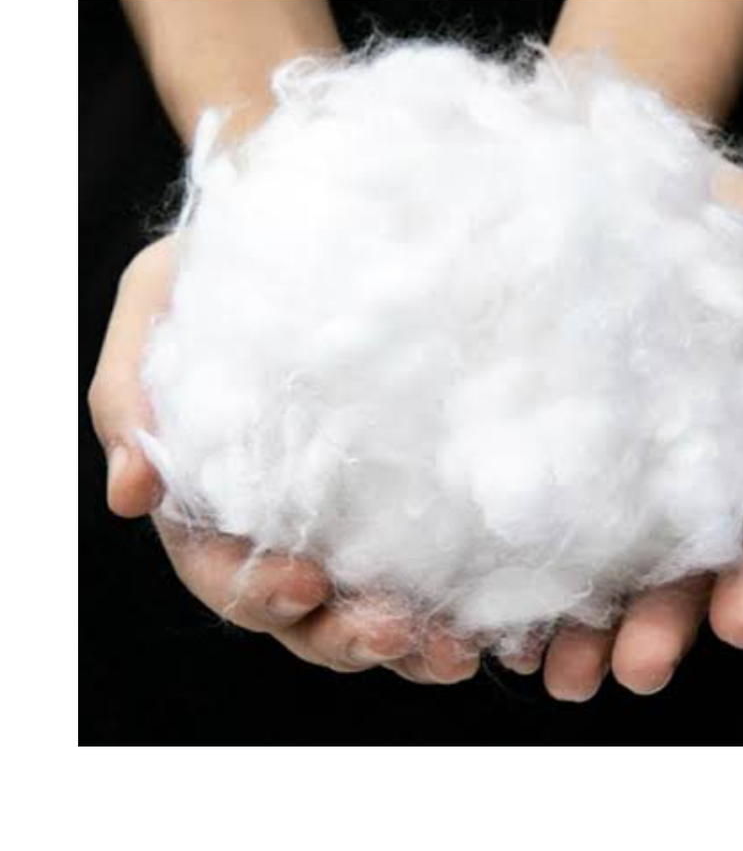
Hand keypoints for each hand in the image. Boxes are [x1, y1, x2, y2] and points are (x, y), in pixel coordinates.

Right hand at [88, 236, 479, 682]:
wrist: (306, 223)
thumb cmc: (221, 266)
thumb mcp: (156, 305)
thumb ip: (126, 396)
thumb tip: (126, 495)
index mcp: (214, 496)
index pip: (225, 573)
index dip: (259, 594)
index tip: (304, 583)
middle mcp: (283, 524)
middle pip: (305, 615)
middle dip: (346, 637)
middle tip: (397, 633)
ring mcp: (348, 521)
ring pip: (368, 614)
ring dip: (407, 647)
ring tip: (455, 648)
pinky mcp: (410, 504)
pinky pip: (429, 577)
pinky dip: (452, 609)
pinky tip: (488, 619)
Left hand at [507, 168, 742, 700]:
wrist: (595, 157)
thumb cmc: (704, 211)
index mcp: (733, 428)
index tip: (734, 625)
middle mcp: (662, 453)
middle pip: (668, 557)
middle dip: (653, 623)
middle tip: (625, 671)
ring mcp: (592, 447)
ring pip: (592, 553)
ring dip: (578, 621)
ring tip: (553, 669)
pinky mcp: (521, 428)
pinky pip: (517, 506)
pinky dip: (509, 564)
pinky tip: (493, 608)